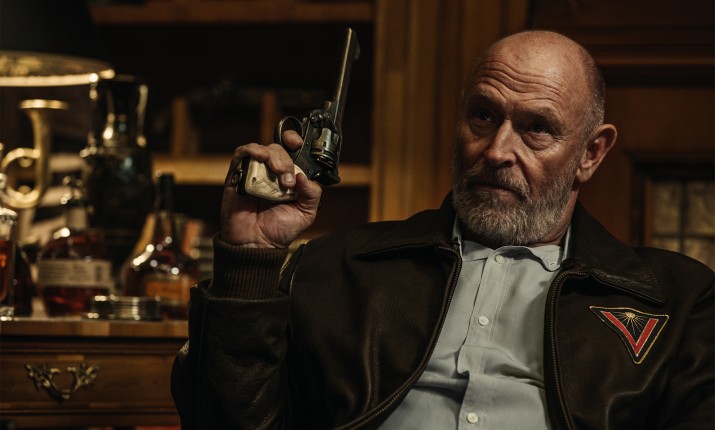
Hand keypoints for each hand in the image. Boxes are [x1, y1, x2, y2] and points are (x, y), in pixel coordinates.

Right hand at [220, 131, 321, 247]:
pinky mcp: (237, 176)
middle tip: (288, 180)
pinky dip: (251, 151)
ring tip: (278, 173)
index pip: (292, 151)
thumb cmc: (279, 230)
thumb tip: (304, 176)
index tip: (299, 144)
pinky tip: (259, 157)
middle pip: (279, 150)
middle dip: (286, 161)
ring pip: (263, 150)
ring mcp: (255, 173)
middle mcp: (272, 172)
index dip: (295, 141)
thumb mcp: (306, 214)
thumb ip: (312, 194)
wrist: (257, 244)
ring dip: (273, 157)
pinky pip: (241, 155)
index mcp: (289, 177)